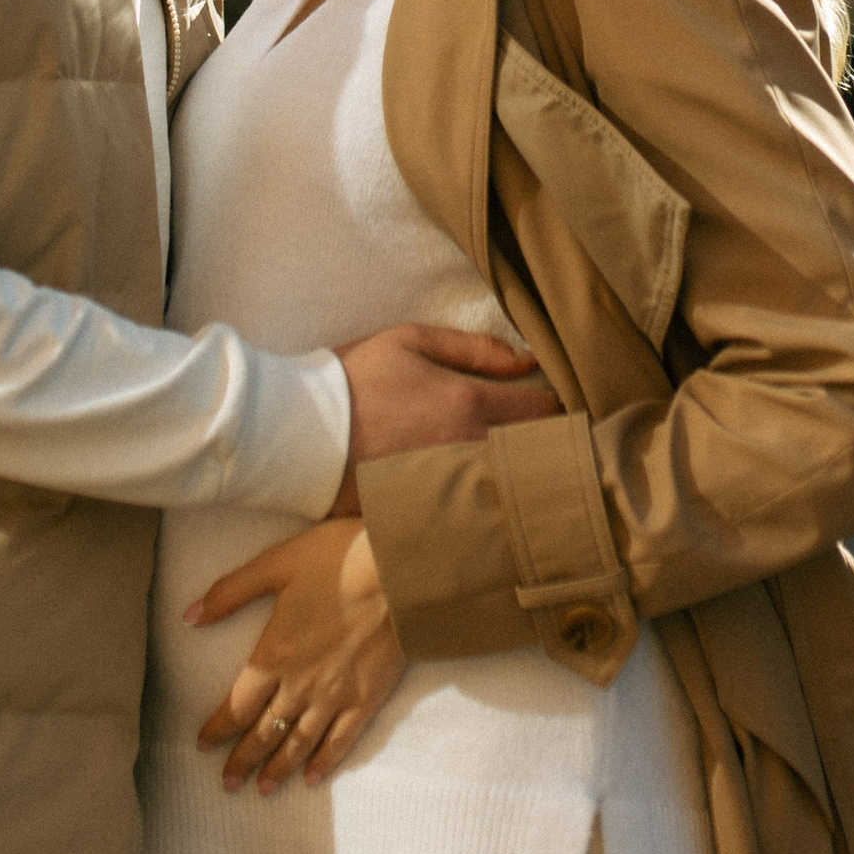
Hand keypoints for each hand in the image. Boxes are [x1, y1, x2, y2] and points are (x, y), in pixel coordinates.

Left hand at [189, 520, 406, 791]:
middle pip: (264, 732)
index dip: (218, 729)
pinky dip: (324, 763)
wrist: (399, 572)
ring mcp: (334, 696)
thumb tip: (187, 616)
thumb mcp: (277, 564)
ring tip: (262, 790)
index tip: (203, 746)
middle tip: (227, 785)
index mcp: (274, 654)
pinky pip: (340, 741)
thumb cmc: (338, 560)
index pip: (237, 705)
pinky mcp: (366, 699)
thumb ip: (230, 592)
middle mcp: (299, 685)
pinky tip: (311, 779)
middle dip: (243, 760)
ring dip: (277, 769)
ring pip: (298, 743)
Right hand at [333, 321, 557, 510]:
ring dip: (521, 477)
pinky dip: (487, 504)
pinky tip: (487, 498)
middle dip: (547, 446)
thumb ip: (473, 348)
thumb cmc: (353, 378)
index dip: (555, 406)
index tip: (551, 405)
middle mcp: (464, 449)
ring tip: (522, 469)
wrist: (298, 433)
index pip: (542, 411)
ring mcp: (447, 487)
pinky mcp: (427, 513)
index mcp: (466, 403)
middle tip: (547, 440)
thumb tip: (526, 360)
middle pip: (535, 456)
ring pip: (509, 488)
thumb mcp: (409, 340)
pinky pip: (474, 512)